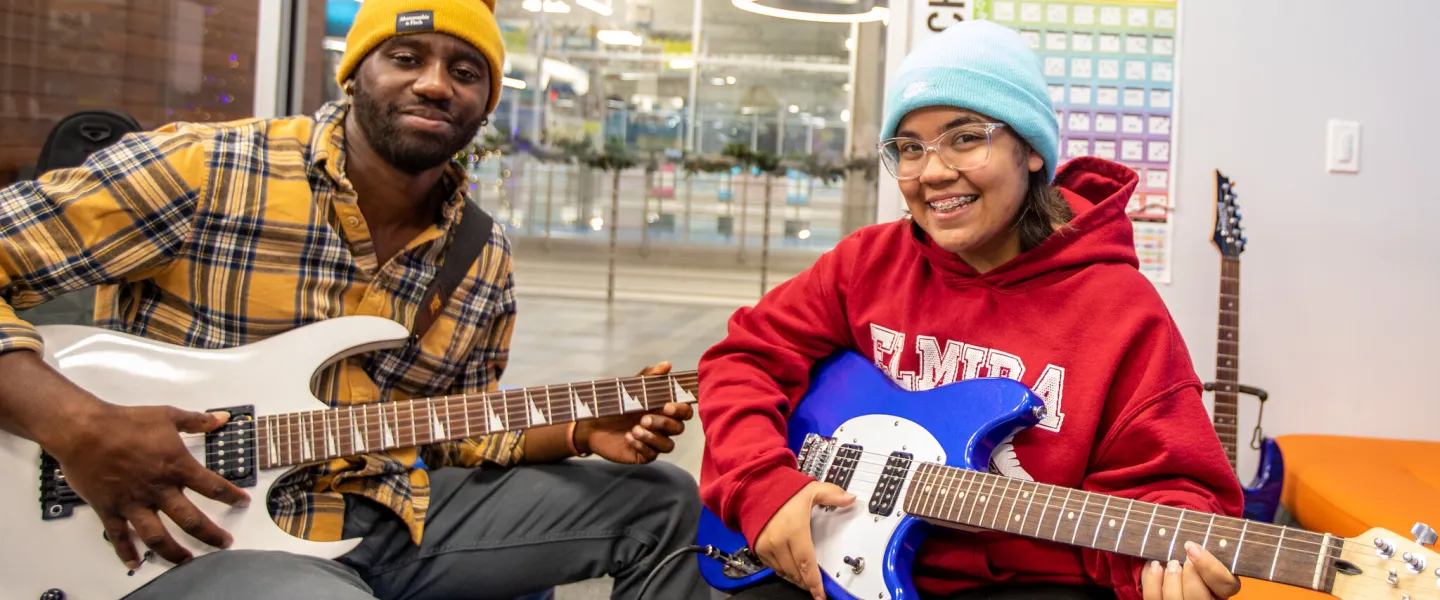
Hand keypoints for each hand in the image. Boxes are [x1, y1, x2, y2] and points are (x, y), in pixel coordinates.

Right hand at [45, 403, 249, 568]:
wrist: (84, 430)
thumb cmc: (125, 421)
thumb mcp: (167, 416)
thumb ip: (196, 421)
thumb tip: (220, 418)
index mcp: (176, 467)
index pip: (212, 487)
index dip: (231, 496)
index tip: (242, 503)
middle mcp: (158, 489)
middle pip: (191, 520)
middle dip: (211, 534)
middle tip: (224, 543)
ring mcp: (134, 502)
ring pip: (158, 536)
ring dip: (174, 552)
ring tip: (187, 560)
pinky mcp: (110, 508)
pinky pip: (120, 536)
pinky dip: (127, 551)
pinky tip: (135, 562)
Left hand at [573, 362, 693, 463]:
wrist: (592, 423)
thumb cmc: (615, 404)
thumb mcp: (631, 388)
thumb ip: (649, 377)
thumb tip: (667, 365)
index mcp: (664, 410)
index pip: (685, 412)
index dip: (681, 410)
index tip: (667, 406)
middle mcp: (663, 427)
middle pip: (678, 428)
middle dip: (663, 423)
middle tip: (644, 418)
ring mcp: (654, 442)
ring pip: (668, 445)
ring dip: (653, 437)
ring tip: (635, 429)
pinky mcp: (643, 455)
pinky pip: (652, 455)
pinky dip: (642, 446)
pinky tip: (629, 437)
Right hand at [754, 481, 854, 599]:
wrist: (754, 486)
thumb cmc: (783, 489)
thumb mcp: (811, 489)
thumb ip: (832, 495)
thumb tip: (851, 499)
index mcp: (794, 530)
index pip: (807, 563)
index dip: (814, 582)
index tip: (820, 594)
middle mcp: (778, 542)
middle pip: (795, 572)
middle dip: (806, 582)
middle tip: (816, 588)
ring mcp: (766, 546)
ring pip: (784, 572)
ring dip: (795, 577)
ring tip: (804, 579)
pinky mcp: (757, 548)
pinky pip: (772, 567)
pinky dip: (783, 570)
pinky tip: (790, 569)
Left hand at [1141, 542, 1241, 599]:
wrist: (1175, 558)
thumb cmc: (1193, 550)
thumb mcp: (1206, 545)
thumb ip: (1208, 540)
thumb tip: (1197, 529)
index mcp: (1223, 588)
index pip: (1225, 585)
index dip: (1209, 567)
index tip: (1191, 546)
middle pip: (1199, 598)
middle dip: (1189, 576)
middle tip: (1180, 558)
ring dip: (1170, 580)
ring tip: (1168, 562)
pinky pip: (1153, 598)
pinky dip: (1151, 581)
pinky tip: (1153, 566)